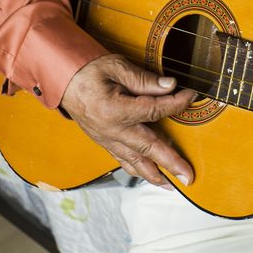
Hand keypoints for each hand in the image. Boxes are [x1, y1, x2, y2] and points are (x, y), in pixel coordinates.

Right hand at [59, 53, 196, 186]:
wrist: (62, 79)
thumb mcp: (116, 67)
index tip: (190, 95)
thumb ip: (144, 80)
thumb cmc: (88, 70)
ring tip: (172, 185)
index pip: (155, 109)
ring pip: (134, 161)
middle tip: (188, 176)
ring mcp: (106, 139)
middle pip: (147, 148)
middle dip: (170, 163)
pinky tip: (149, 174)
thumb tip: (170, 86)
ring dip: (154, 175)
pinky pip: (122, 159)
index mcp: (115, 110)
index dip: (176, 103)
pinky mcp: (103, 141)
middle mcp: (111, 130)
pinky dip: (137, 169)